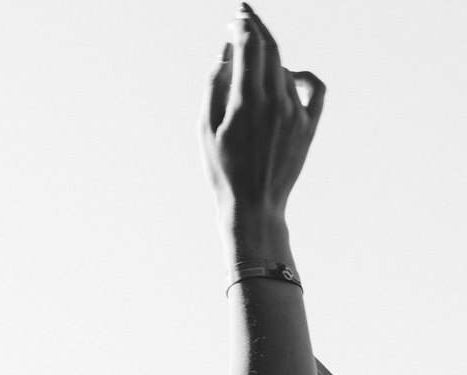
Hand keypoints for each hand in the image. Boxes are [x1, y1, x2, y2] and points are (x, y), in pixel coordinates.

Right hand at [200, 4, 324, 223]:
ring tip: (254, 74)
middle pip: (271, 48)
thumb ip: (214, 86)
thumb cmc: (223, 172)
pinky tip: (293, 76)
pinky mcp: (310, 125)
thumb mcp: (206, 130)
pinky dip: (305, 75)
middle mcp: (274, 102)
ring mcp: (296, 113)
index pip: (249, 44)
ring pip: (286, 69)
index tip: (235, 16)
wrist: (253, 208)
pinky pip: (316, 87)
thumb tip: (226, 51)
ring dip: (270, 63)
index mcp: (246, 102)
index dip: (242, 24)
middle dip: (257, 27)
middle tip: (246, 16)